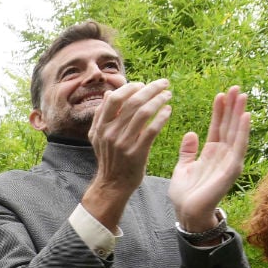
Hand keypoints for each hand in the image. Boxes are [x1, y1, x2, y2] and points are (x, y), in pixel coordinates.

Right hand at [82, 79, 172, 230]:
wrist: (113, 184)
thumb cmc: (110, 158)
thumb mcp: (98, 136)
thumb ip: (102, 115)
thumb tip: (109, 93)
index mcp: (100, 127)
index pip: (115, 99)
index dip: (130, 87)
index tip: (143, 84)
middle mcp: (110, 133)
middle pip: (132, 102)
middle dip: (150, 89)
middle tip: (163, 83)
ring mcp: (123, 143)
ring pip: (143, 113)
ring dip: (159, 100)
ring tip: (168, 95)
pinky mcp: (137, 153)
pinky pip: (152, 130)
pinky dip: (162, 117)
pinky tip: (168, 111)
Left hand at [169, 86, 249, 230]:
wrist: (187, 213)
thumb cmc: (186, 192)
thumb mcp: (184, 167)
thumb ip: (188, 151)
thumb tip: (190, 133)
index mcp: (211, 153)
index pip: (217, 127)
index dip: (219, 111)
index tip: (220, 95)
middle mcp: (223, 155)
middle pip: (229, 127)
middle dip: (231, 107)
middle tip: (235, 87)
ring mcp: (229, 162)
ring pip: (236, 133)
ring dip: (239, 114)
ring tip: (241, 96)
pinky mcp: (231, 170)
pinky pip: (238, 147)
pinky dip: (242, 132)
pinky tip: (244, 117)